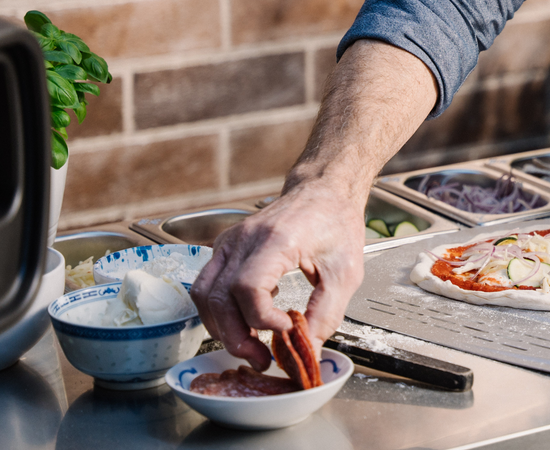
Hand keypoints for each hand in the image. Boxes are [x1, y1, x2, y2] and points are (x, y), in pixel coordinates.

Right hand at [190, 182, 365, 369]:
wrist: (323, 191)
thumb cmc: (335, 223)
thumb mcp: (345, 272)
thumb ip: (327, 314)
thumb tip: (307, 349)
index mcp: (276, 239)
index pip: (247, 287)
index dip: (261, 318)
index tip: (286, 330)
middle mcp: (244, 239)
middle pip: (218, 297)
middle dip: (236, 337)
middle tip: (261, 358)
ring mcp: (230, 242)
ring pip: (204, 295)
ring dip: (222, 328)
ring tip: (251, 347)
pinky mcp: (226, 248)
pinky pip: (208, 286)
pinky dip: (222, 311)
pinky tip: (249, 318)